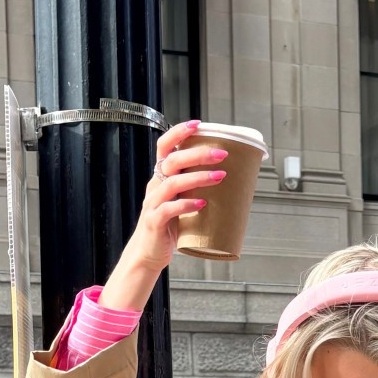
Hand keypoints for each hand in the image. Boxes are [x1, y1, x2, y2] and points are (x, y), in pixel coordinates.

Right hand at [98, 121, 228, 310]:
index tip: (198, 124)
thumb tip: (228, 177)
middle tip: (222, 154)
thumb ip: (195, 188)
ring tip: (220, 177)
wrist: (149, 253)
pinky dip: (187, 205)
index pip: (165, 146)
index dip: (179, 132)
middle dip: (198, 154)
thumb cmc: (169, 226)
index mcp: (161, 177)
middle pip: (173, 160)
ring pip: (173, 182)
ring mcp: (153, 203)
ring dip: (198, 177)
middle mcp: (155, 185)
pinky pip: (169, 209)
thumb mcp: (181, 201)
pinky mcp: (155, 221)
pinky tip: (202, 205)